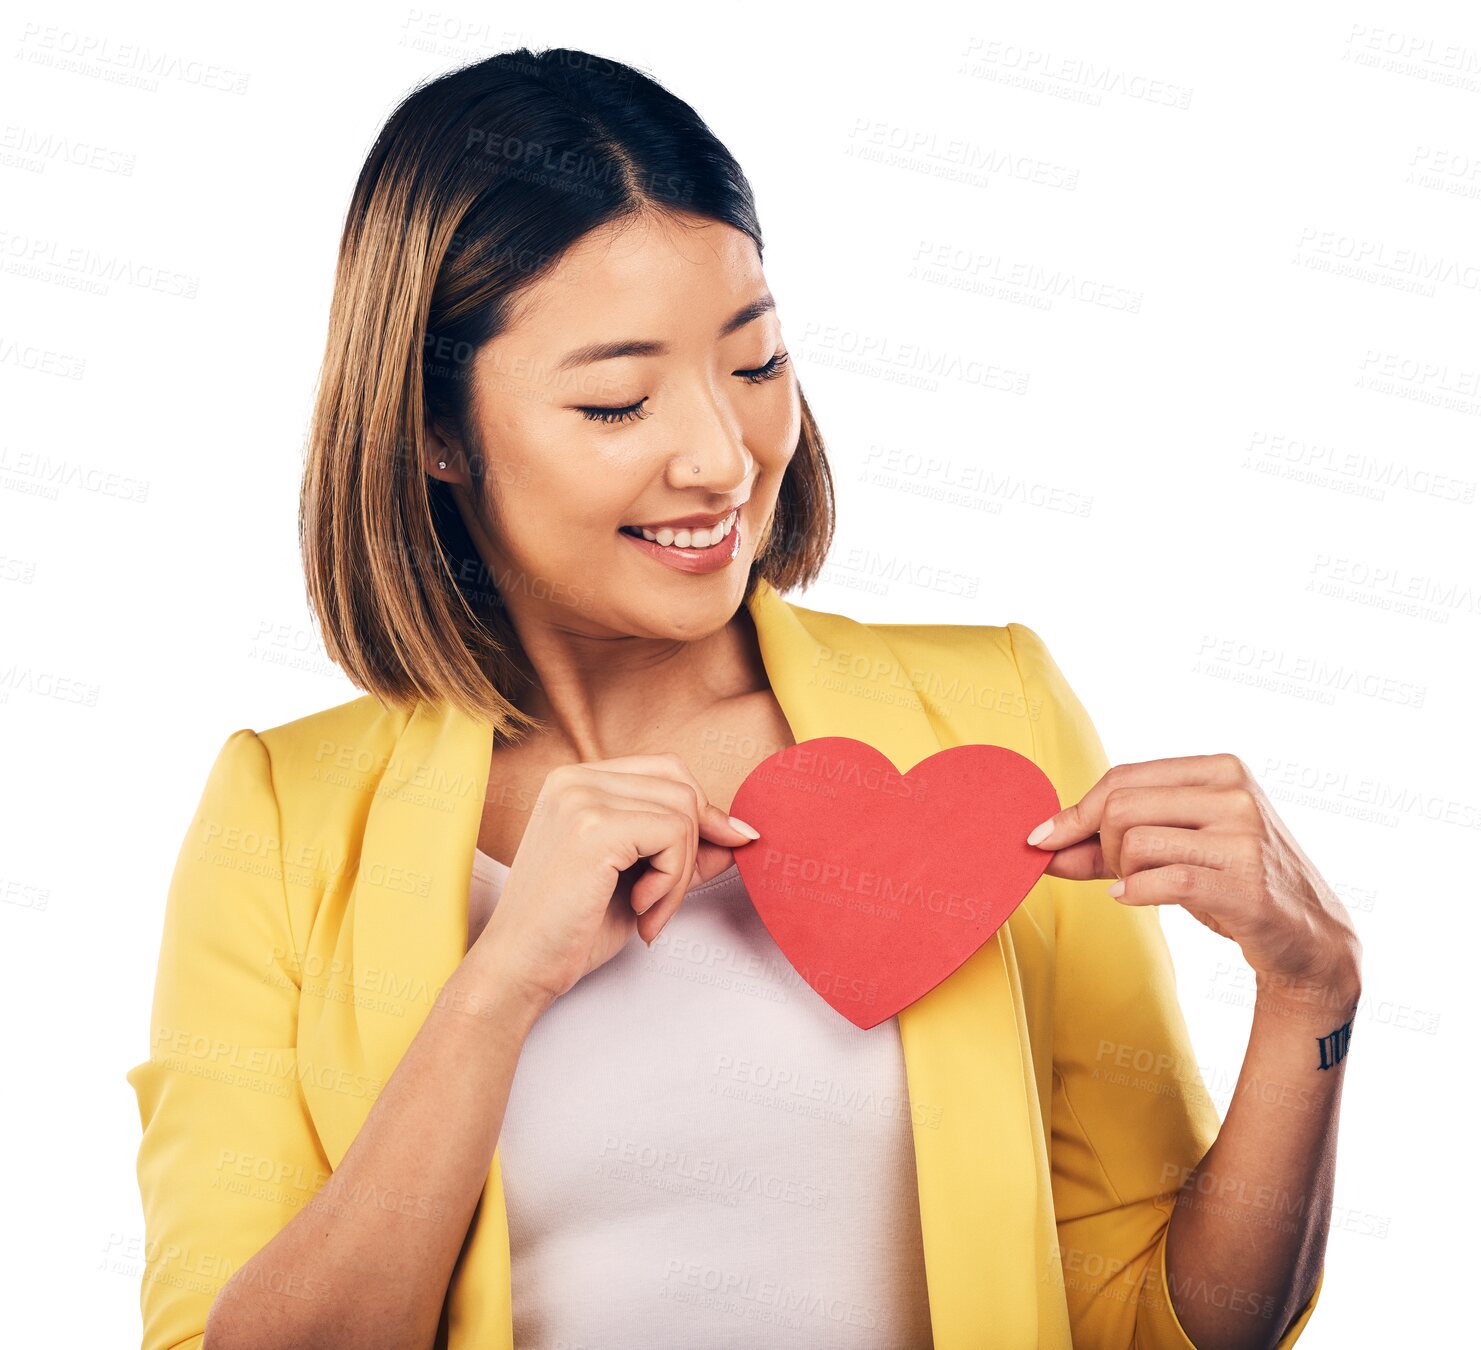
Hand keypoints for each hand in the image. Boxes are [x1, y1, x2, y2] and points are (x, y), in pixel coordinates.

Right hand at [479, 752, 758, 1010]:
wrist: (518, 970)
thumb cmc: (570, 930)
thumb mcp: (637, 879)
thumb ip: (682, 851)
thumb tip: (740, 833)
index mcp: (577, 781)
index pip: (667, 771)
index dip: (700, 813)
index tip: (719, 852)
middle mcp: (575, 778)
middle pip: (681, 786)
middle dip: (692, 847)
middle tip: (662, 900)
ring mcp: (581, 797)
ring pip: (683, 812)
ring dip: (680, 873)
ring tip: (648, 910)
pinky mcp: (593, 826)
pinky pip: (673, 836)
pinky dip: (671, 881)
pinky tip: (639, 909)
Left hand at [1025, 753, 1361, 1014]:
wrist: (1308, 939)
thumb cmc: (1232, 884)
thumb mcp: (1175, 850)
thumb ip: (1106, 845)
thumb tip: (1040, 845)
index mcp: (1219, 770)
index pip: (1122, 778)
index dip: (1076, 812)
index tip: (1042, 838)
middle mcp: (1235, 794)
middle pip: (1120, 807)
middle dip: (1102, 847)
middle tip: (1120, 871)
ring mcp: (1244, 837)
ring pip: (1135, 843)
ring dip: (1123, 873)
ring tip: (1146, 886)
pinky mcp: (1246, 883)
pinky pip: (1162, 880)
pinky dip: (1134, 892)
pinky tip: (1133, 896)